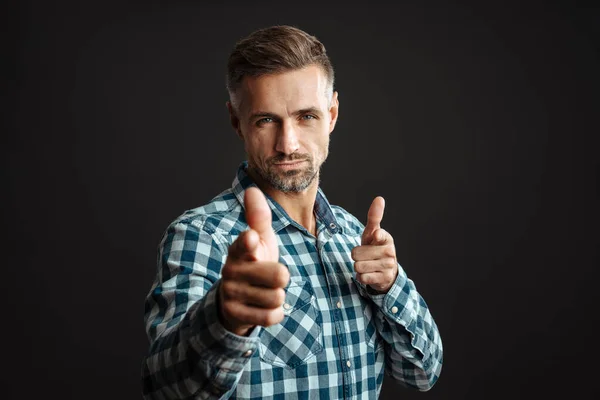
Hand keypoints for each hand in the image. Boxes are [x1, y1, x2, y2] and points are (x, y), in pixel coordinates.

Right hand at [218, 187, 289, 335]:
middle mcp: (232, 270)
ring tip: (266, 292)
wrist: (234, 300)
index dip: (250, 242)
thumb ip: (258, 217)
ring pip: (277, 297)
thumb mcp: (259, 240)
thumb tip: (252, 189)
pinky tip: (264, 308)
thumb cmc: (253, 264)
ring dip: (278, 297)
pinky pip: (271, 316)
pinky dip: (274, 314)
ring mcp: (232, 293)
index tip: (252, 239)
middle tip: (272, 277)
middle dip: (282, 278)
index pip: (244, 243)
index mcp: (240, 249)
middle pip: (279, 275)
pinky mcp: (235, 314)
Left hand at [351, 196, 397, 292]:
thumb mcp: (372, 232)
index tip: (376, 236)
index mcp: (386, 238)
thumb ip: (374, 217)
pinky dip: (361, 277)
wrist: (386, 271)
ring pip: (358, 266)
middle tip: (364, 255)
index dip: (375, 236)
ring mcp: (388, 266)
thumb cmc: (375, 247)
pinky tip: (369, 273)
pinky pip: (362, 278)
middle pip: (357, 253)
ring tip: (367, 264)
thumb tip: (379, 198)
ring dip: (358, 266)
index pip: (378, 234)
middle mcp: (390, 252)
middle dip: (356, 255)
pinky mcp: (383, 279)